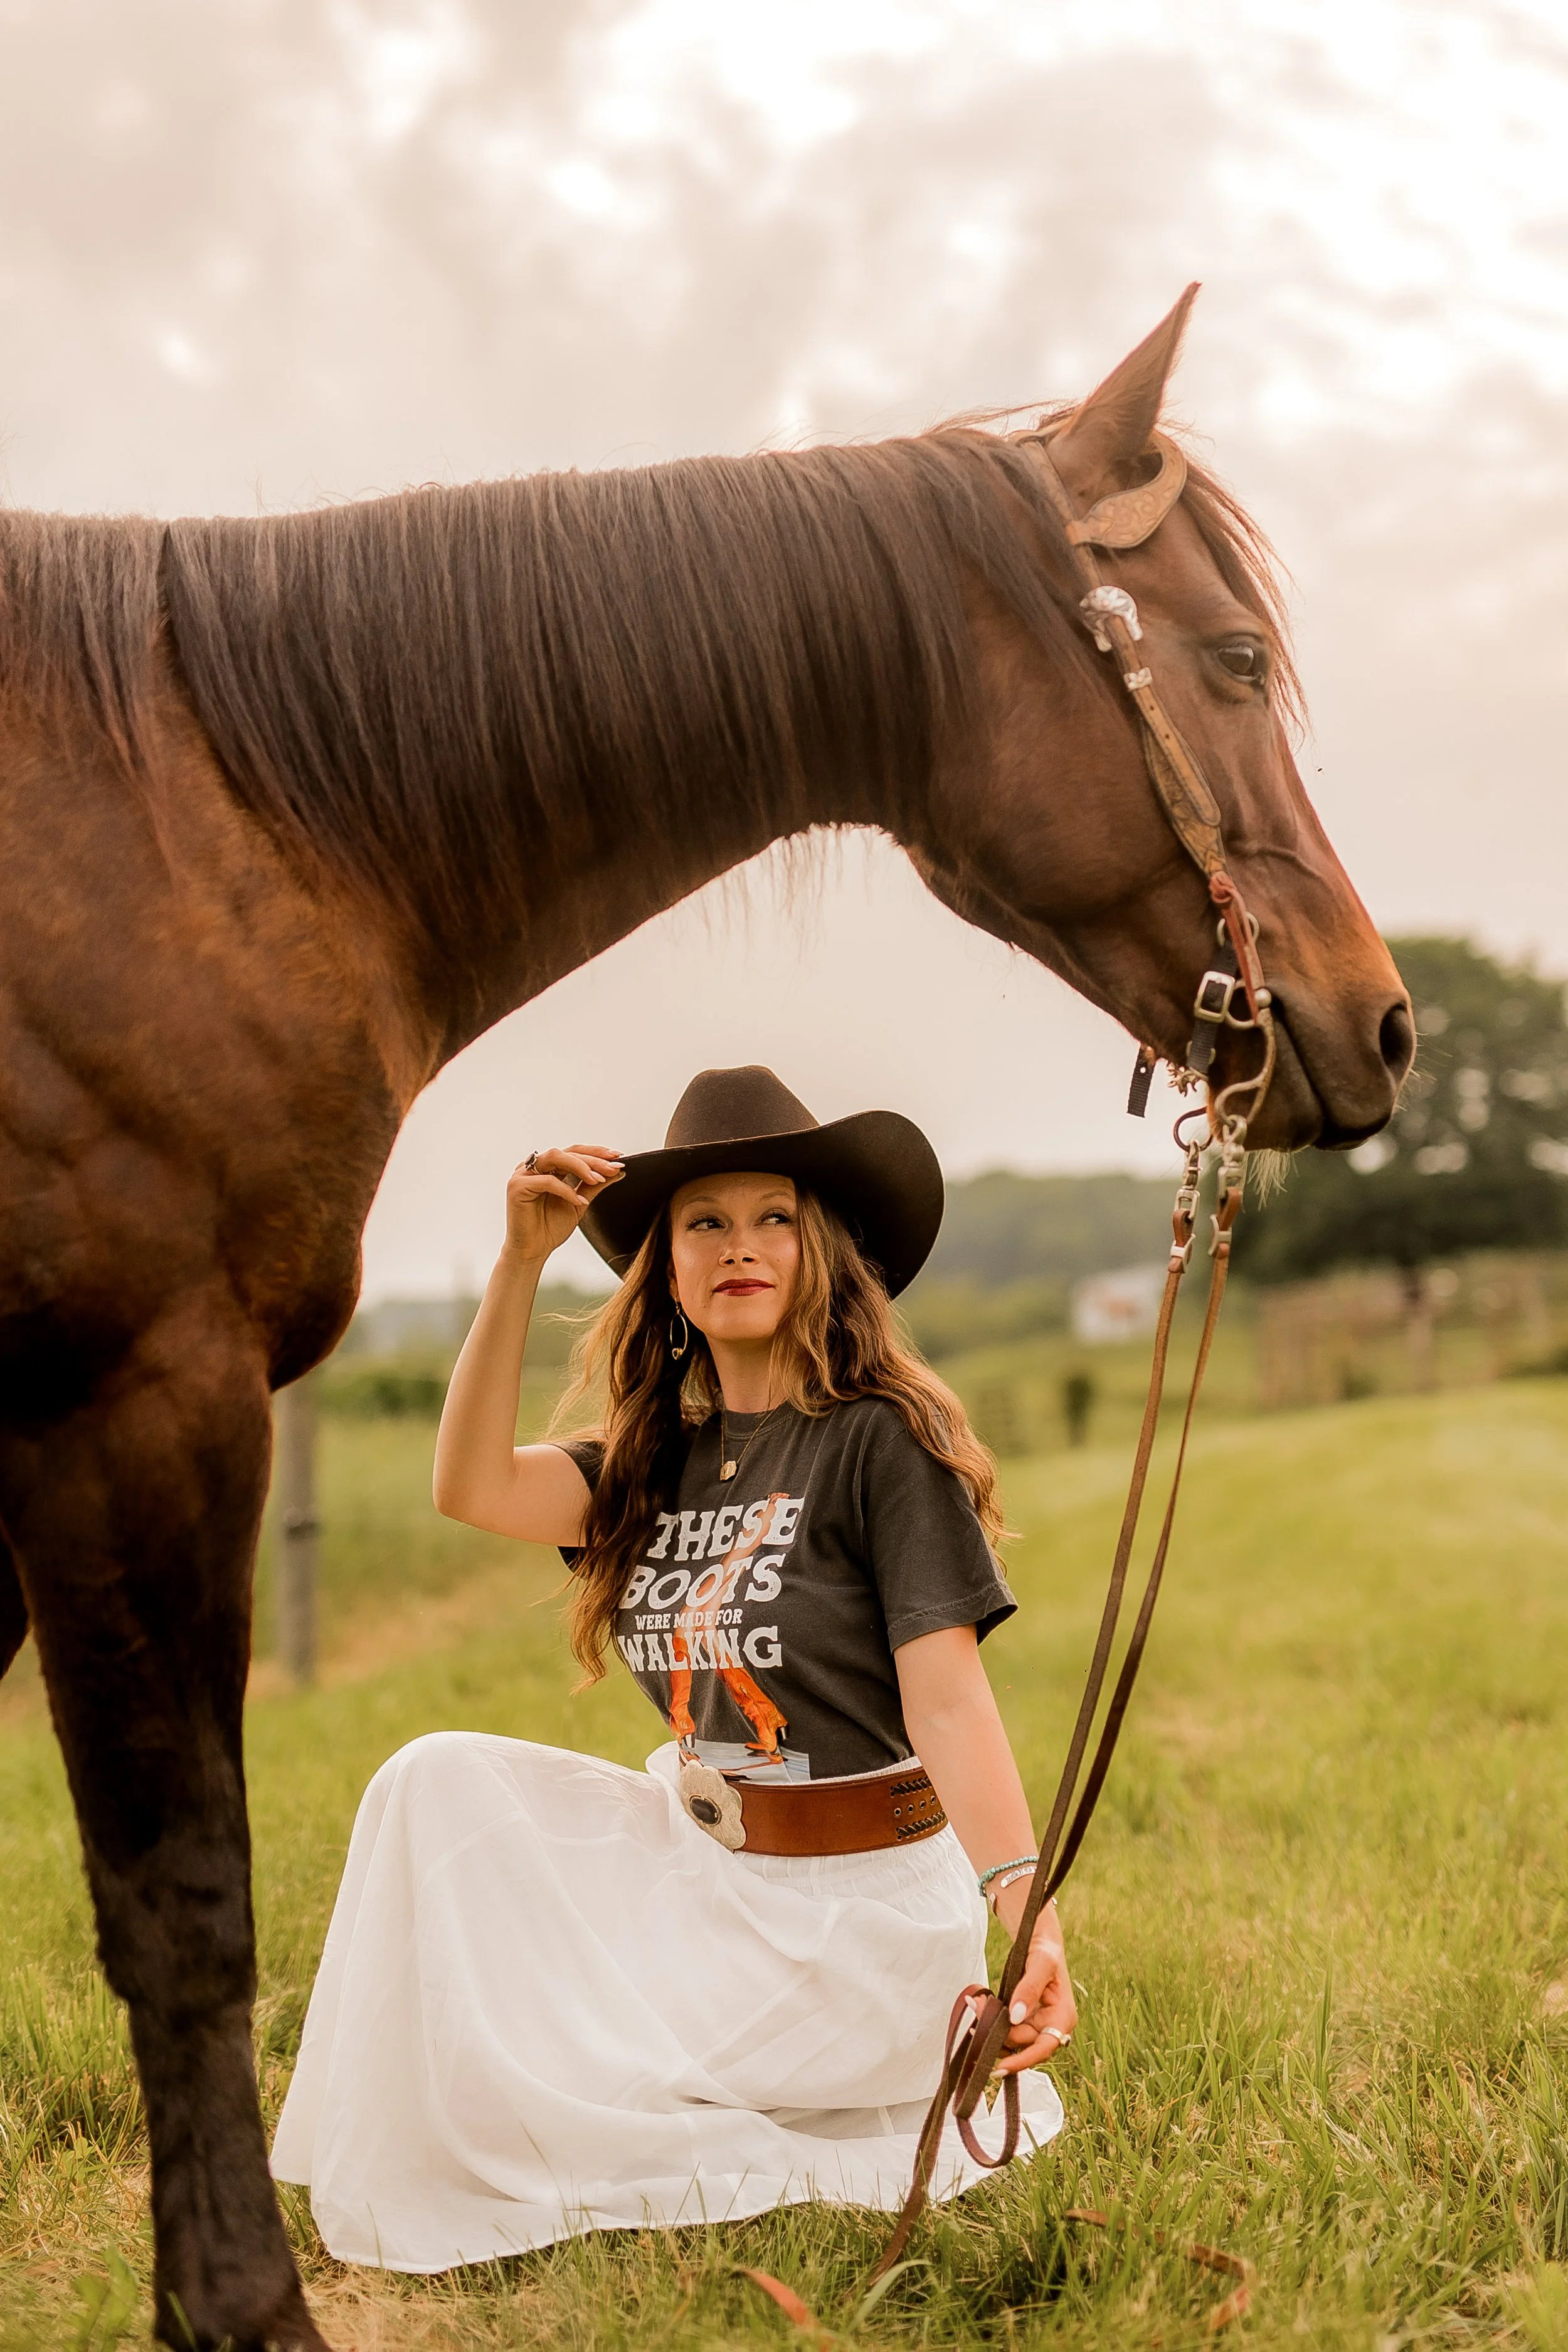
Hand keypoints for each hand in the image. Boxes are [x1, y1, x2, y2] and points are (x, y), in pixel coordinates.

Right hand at [504, 1145, 622, 1263]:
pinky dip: (566, 1190)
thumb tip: (617, 1171)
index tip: (618, 1157)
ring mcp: (523, 1174)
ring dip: (580, 1166)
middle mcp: (534, 1167)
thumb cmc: (550, 1228)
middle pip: (567, 1152)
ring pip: (555, 1157)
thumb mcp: (579, 1203)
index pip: (574, 1152)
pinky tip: (580, 1201)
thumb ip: (594, 1186)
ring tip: (598, 1179)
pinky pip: (546, 1181)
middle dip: (593, 1159)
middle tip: (612, 1168)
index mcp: (548, 1168)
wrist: (533, 1251)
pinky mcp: (516, 1186)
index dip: (596, 1152)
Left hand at [990, 1890, 1076, 2073]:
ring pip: (1010, 2038)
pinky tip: (980, 2008)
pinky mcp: (1022, 2020)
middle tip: (977, 2007)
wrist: (1039, 1943)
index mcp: (1062, 2017)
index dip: (1023, 2060)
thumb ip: (1029, 1988)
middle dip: (997, 2031)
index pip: (1044, 2048)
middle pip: (1021, 2043)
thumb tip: (1016, 2016)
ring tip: (976, 2004)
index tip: (1000, 2067)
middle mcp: (1050, 2026)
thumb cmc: (1046, 1951)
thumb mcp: (1041, 1963)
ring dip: (991, 2027)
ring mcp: (1035, 2024)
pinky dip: (991, 2021)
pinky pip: (1005, 2028)